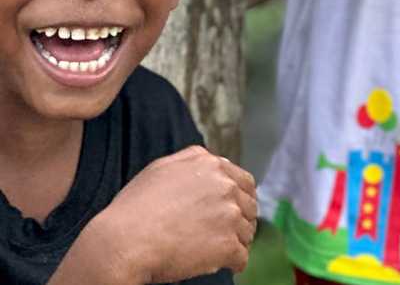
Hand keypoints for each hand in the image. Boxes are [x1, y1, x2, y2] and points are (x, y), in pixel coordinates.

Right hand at [85, 146, 255, 281]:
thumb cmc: (134, 209)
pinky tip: (226, 265)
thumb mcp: (162, 168)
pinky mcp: (227, 243)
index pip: (243, 181)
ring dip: (237, 242)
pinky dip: (235, 263)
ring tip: (223, 252)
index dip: (240, 198)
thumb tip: (206, 162)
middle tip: (232, 234)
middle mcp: (224, 185)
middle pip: (249, 205)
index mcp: (210, 165)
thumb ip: (191, 160)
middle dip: (242, 220)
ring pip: (246, 231)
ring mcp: (228, 214)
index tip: (235, 211)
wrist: (124, 242)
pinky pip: (241, 257)